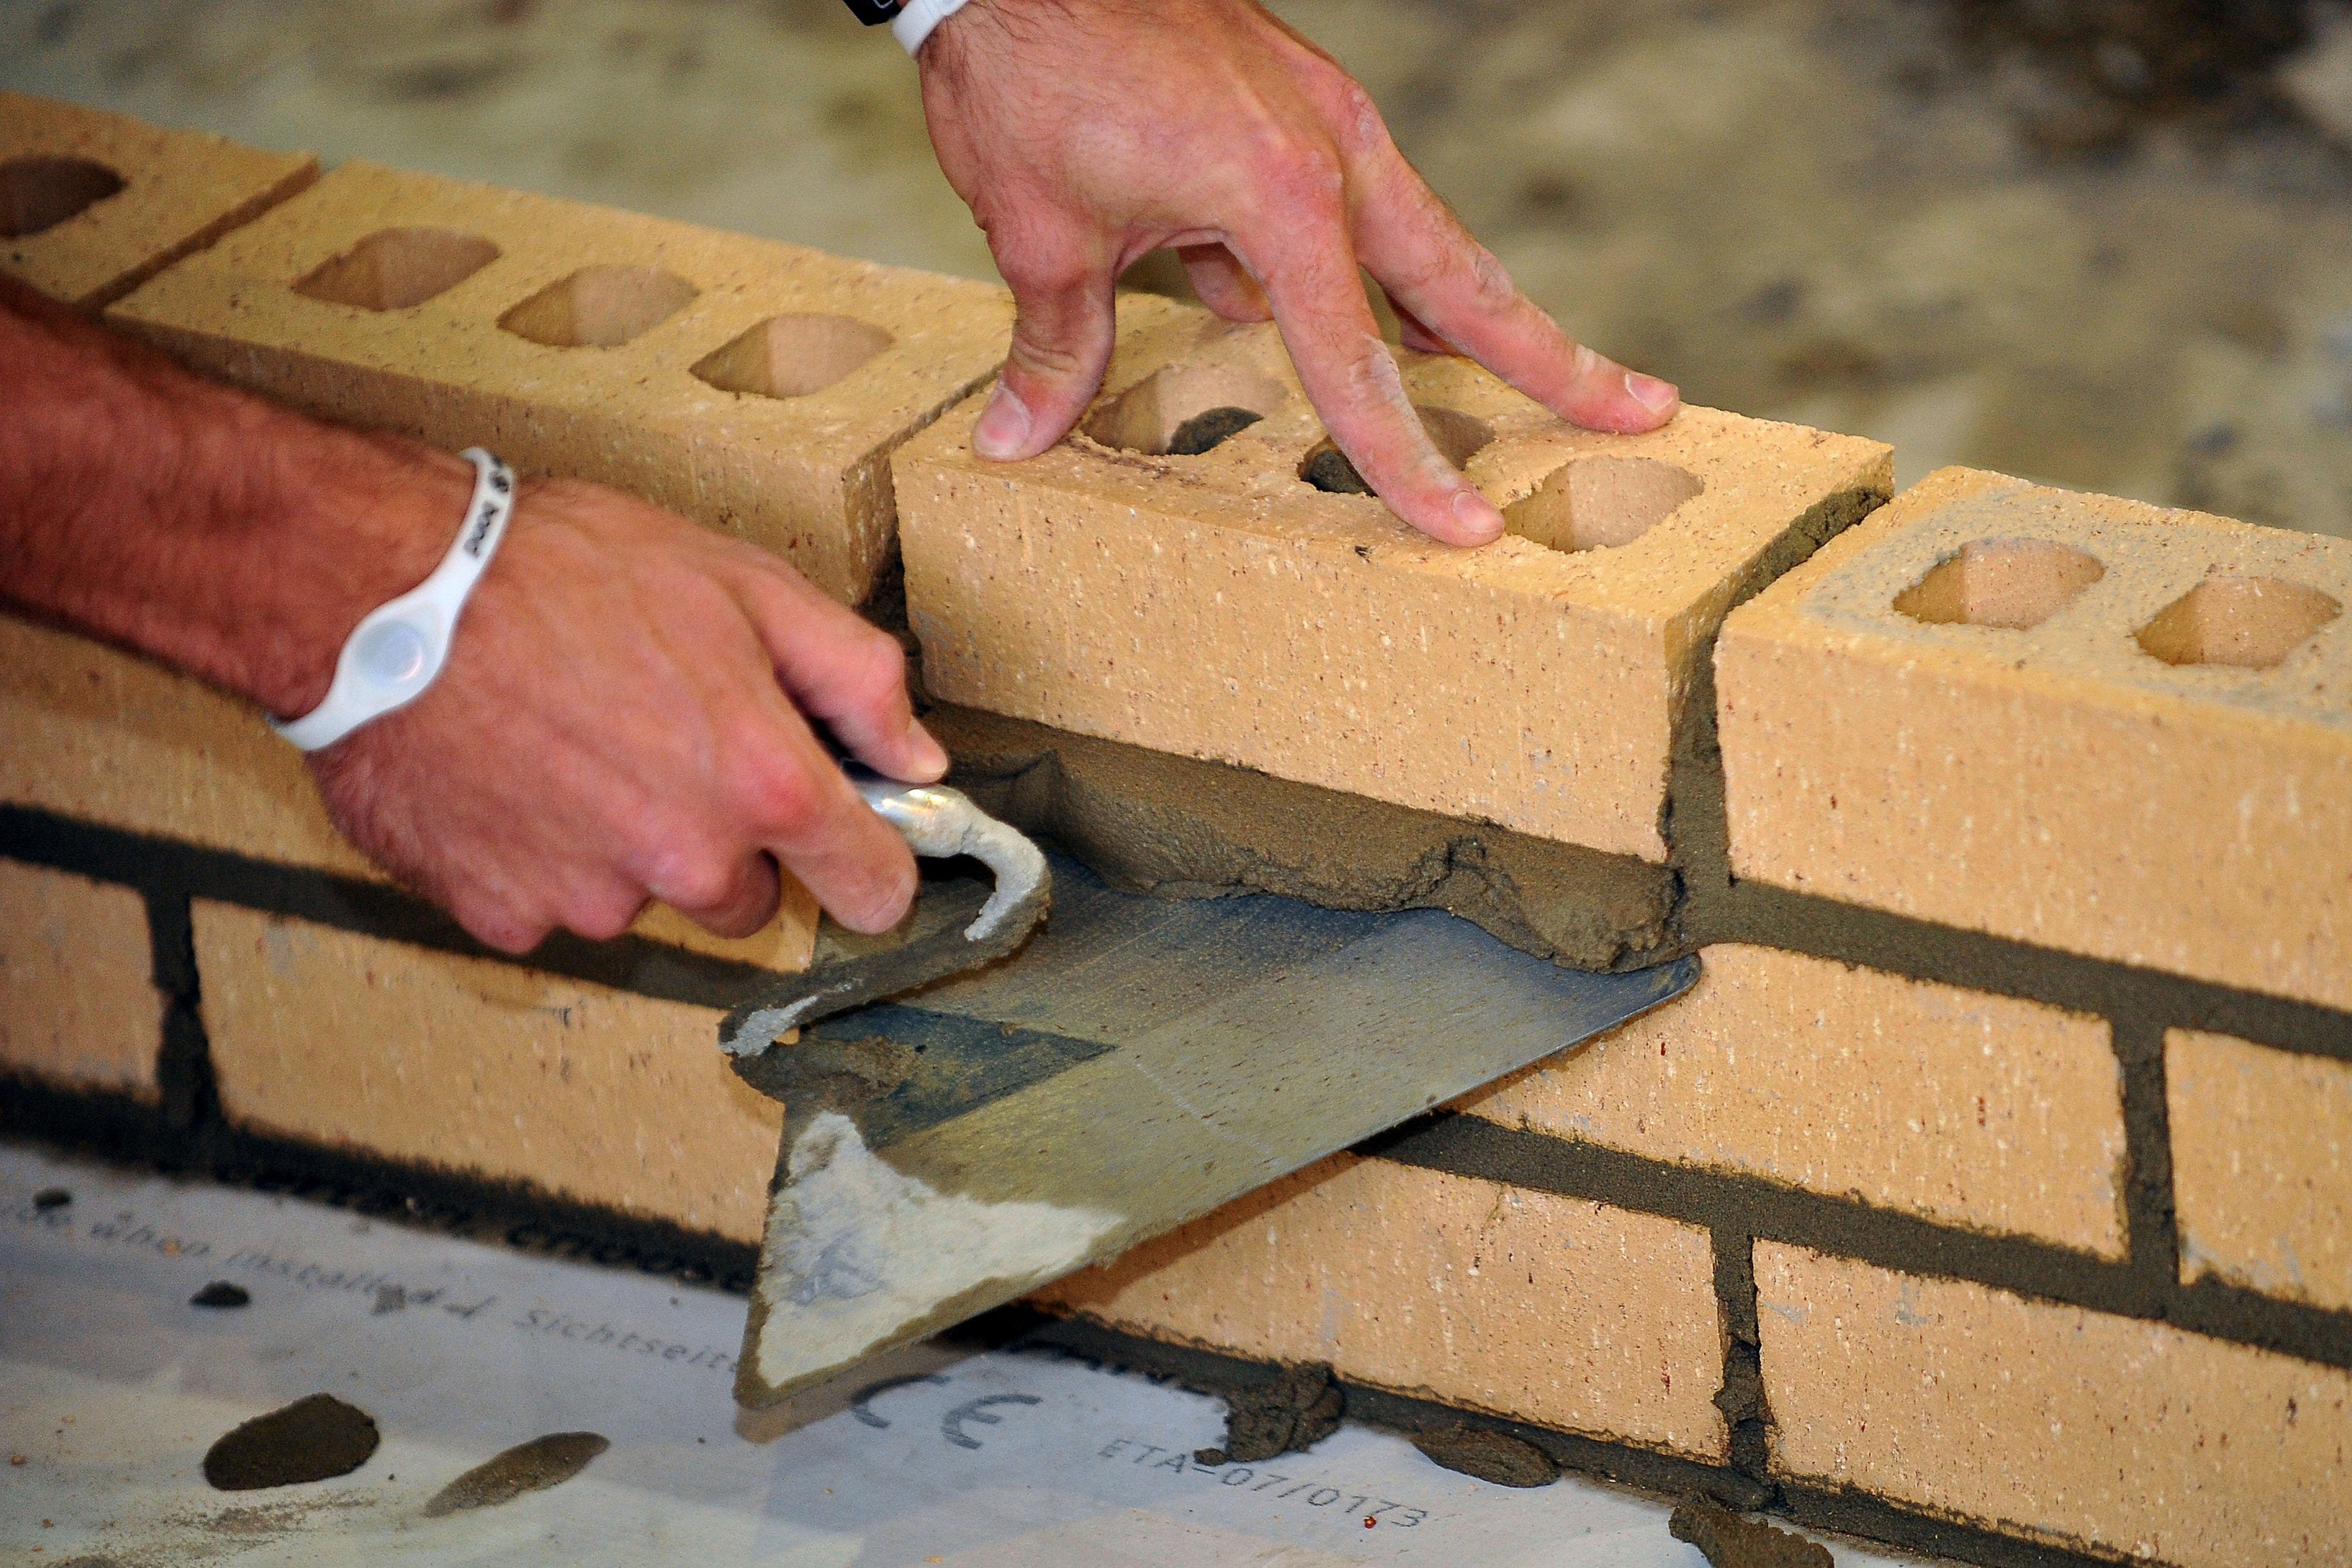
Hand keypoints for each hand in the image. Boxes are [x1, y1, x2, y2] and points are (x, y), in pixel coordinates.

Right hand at [309, 478, 944, 953]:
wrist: (386, 591)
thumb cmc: (565, 570)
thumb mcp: (746, 586)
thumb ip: (855, 680)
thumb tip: (919, 757)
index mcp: (765, 785)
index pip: (873, 890)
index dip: (869, 864)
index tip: (850, 845)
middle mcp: (688, 863)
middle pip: (749, 900)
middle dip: (724, 840)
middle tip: (663, 744)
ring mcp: (591, 899)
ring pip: (644, 899)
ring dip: (625, 845)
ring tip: (571, 743)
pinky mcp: (502, 913)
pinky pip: (549, 904)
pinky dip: (538, 855)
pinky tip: (510, 776)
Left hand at [915, 0, 1680, 546]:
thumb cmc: (1029, 66)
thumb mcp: (1037, 229)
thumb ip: (1056, 344)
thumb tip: (1016, 442)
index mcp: (1281, 192)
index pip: (1357, 362)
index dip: (1407, 461)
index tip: (1467, 527)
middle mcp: (1330, 150)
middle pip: (1465, 280)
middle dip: (1553, 358)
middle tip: (1641, 412)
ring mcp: (1323, 116)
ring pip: (1424, 238)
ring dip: (1474, 313)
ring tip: (1544, 378)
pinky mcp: (1294, 100)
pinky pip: (1351, 204)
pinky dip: (1367, 267)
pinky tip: (1352, 316)